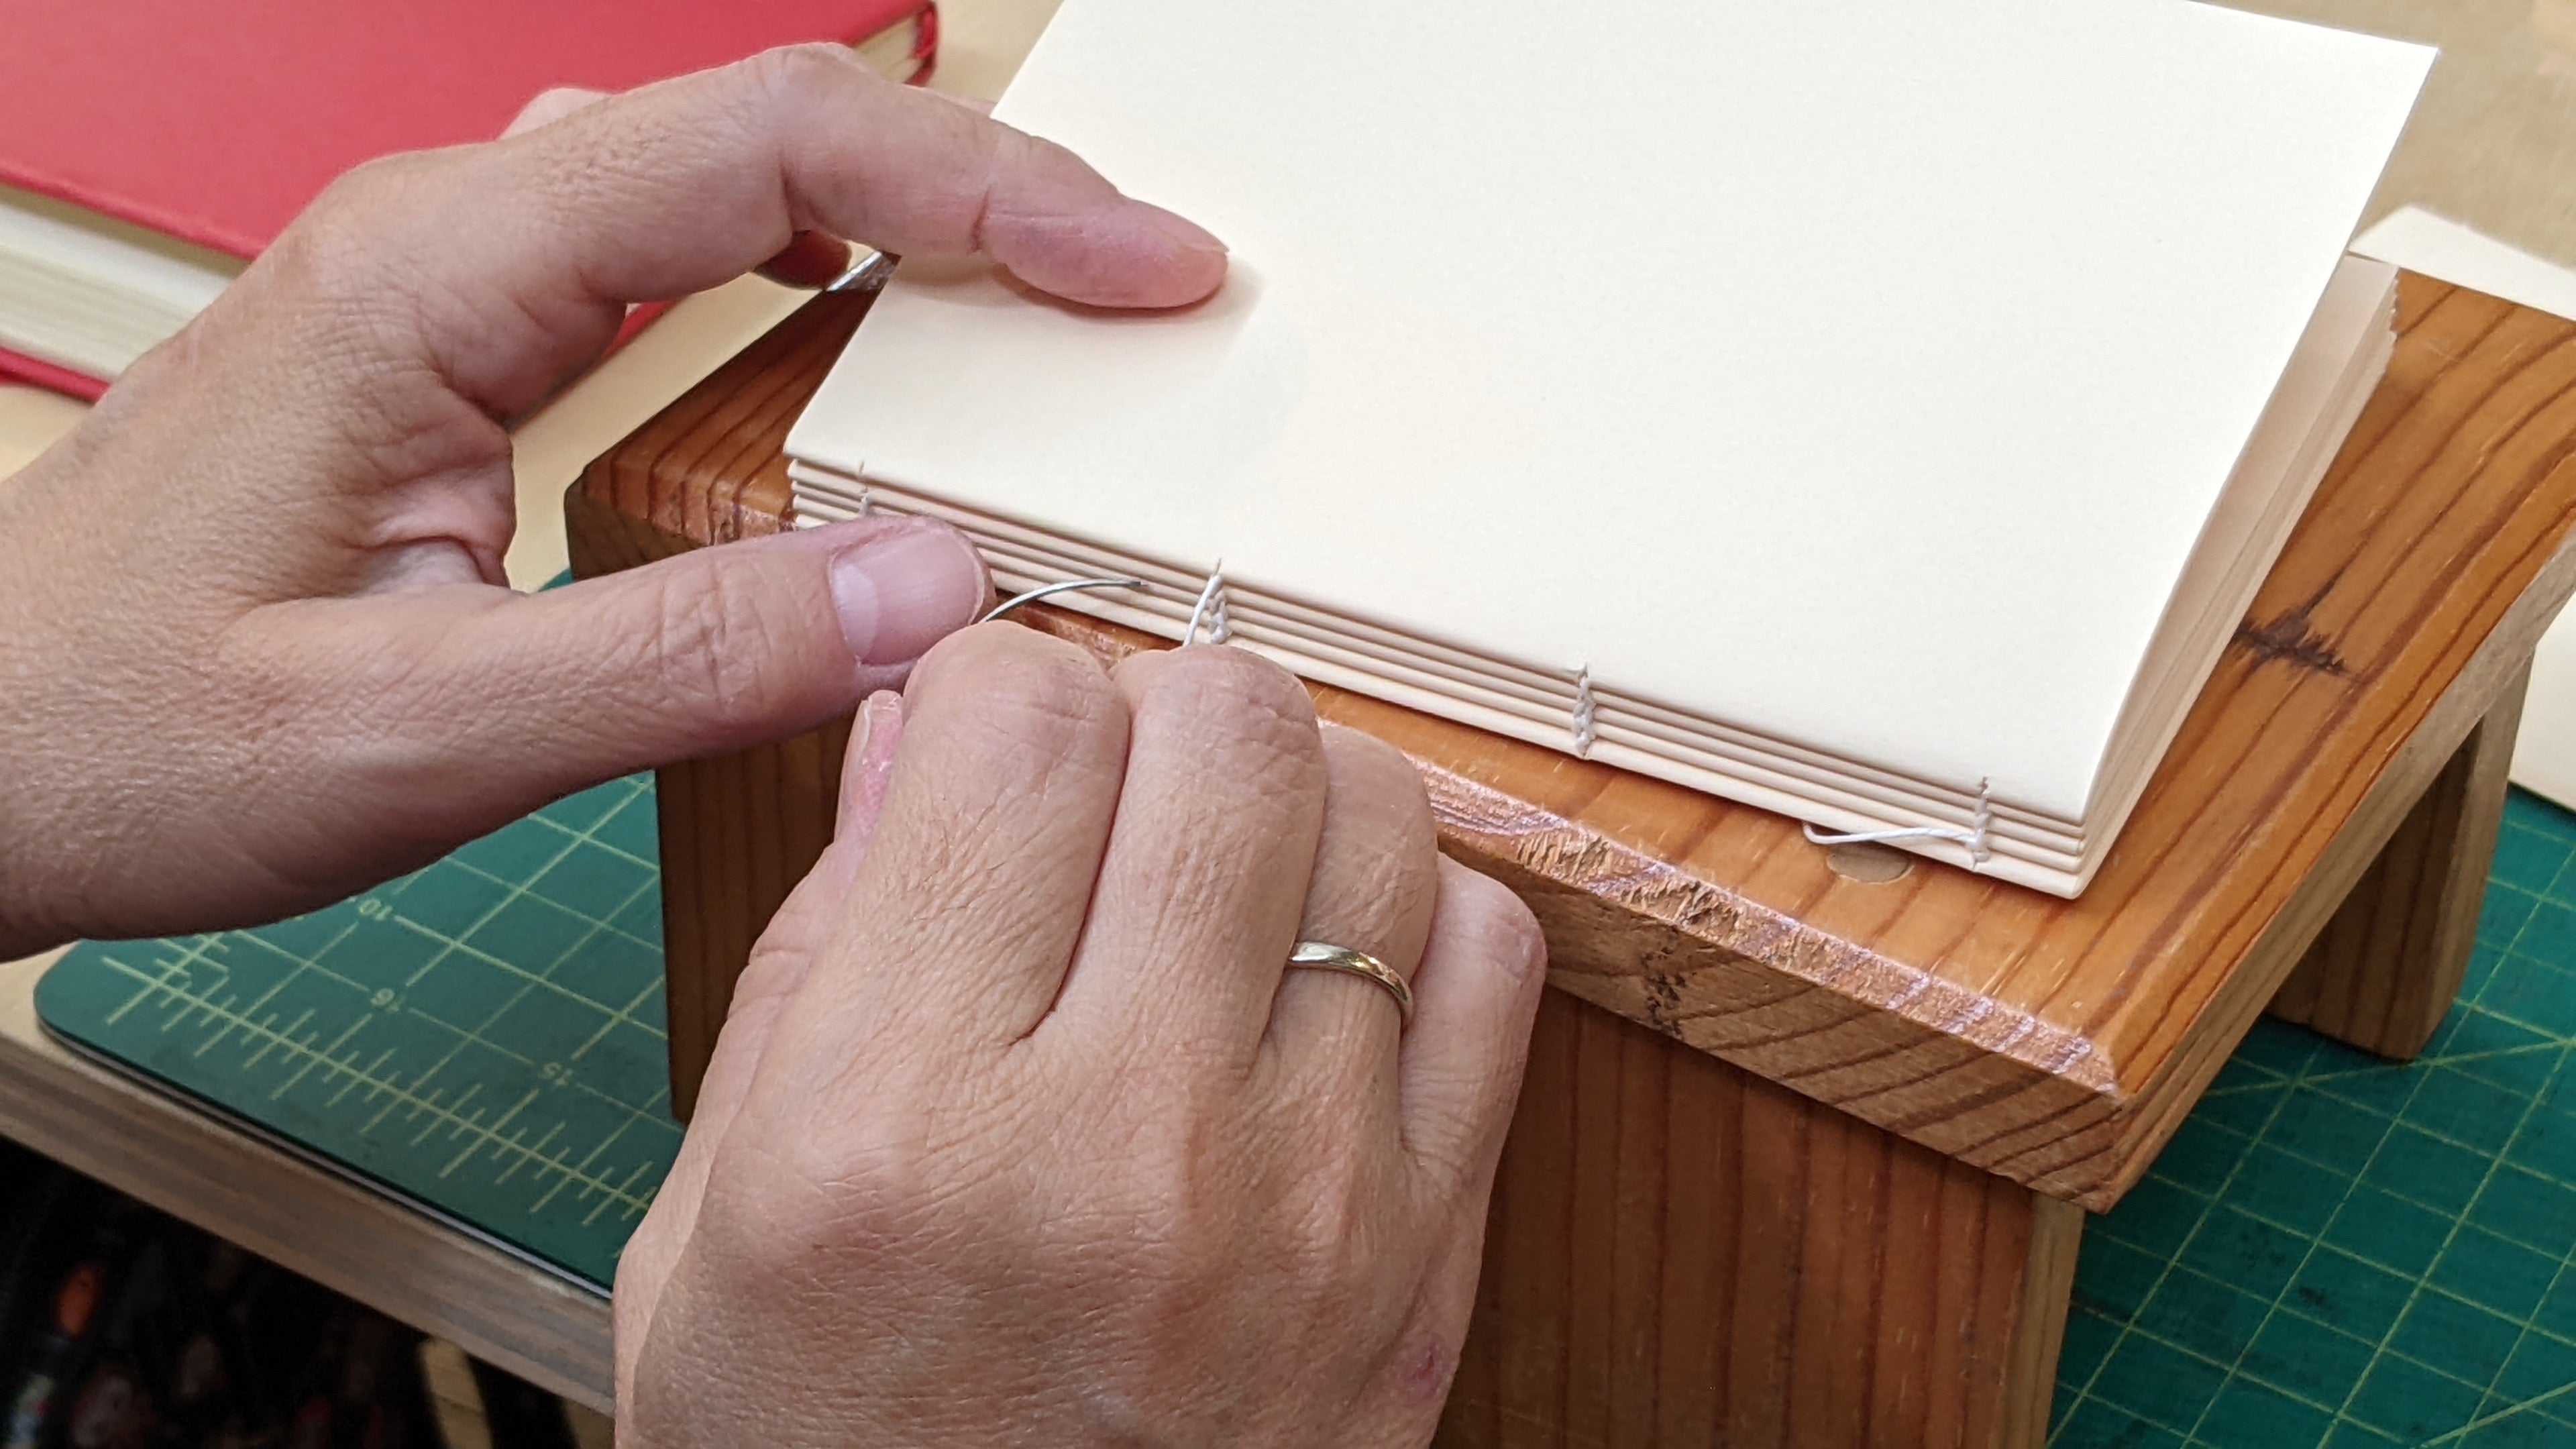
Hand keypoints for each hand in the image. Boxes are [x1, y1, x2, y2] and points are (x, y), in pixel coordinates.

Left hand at [0, 46, 1225, 955]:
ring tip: (1053, 300)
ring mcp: (443, 264)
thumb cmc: (128, 735)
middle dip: (991, 187)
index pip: (777, 145)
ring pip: (726, 160)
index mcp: (438, 276)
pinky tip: (864, 320)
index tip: (1148, 265)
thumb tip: (937, 589)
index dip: (996, 189)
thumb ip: (682, 657)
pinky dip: (812, 253)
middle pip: (773, 120)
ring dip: (908, 210)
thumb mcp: (416, 739)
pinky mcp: (450, 324)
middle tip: (1149, 286)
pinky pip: (668, 230)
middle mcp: (443, 229)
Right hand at [613, 627, 1548, 1445]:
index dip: (998, 686)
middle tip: (1106, 792)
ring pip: (1382, 811)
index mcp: (900, 1127)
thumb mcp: (713, 1227)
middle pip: (1227, 728)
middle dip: (1154, 709)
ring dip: (1291, 796)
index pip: (1023, 724)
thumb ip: (811, 954)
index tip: (986, 739)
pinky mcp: (1428, 1255)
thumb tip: (921, 734)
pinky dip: (1419, 915)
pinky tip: (1321, 972)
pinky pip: (1496, 960)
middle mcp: (1124, 1149)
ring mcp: (1309, 1204)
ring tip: (1215, 875)